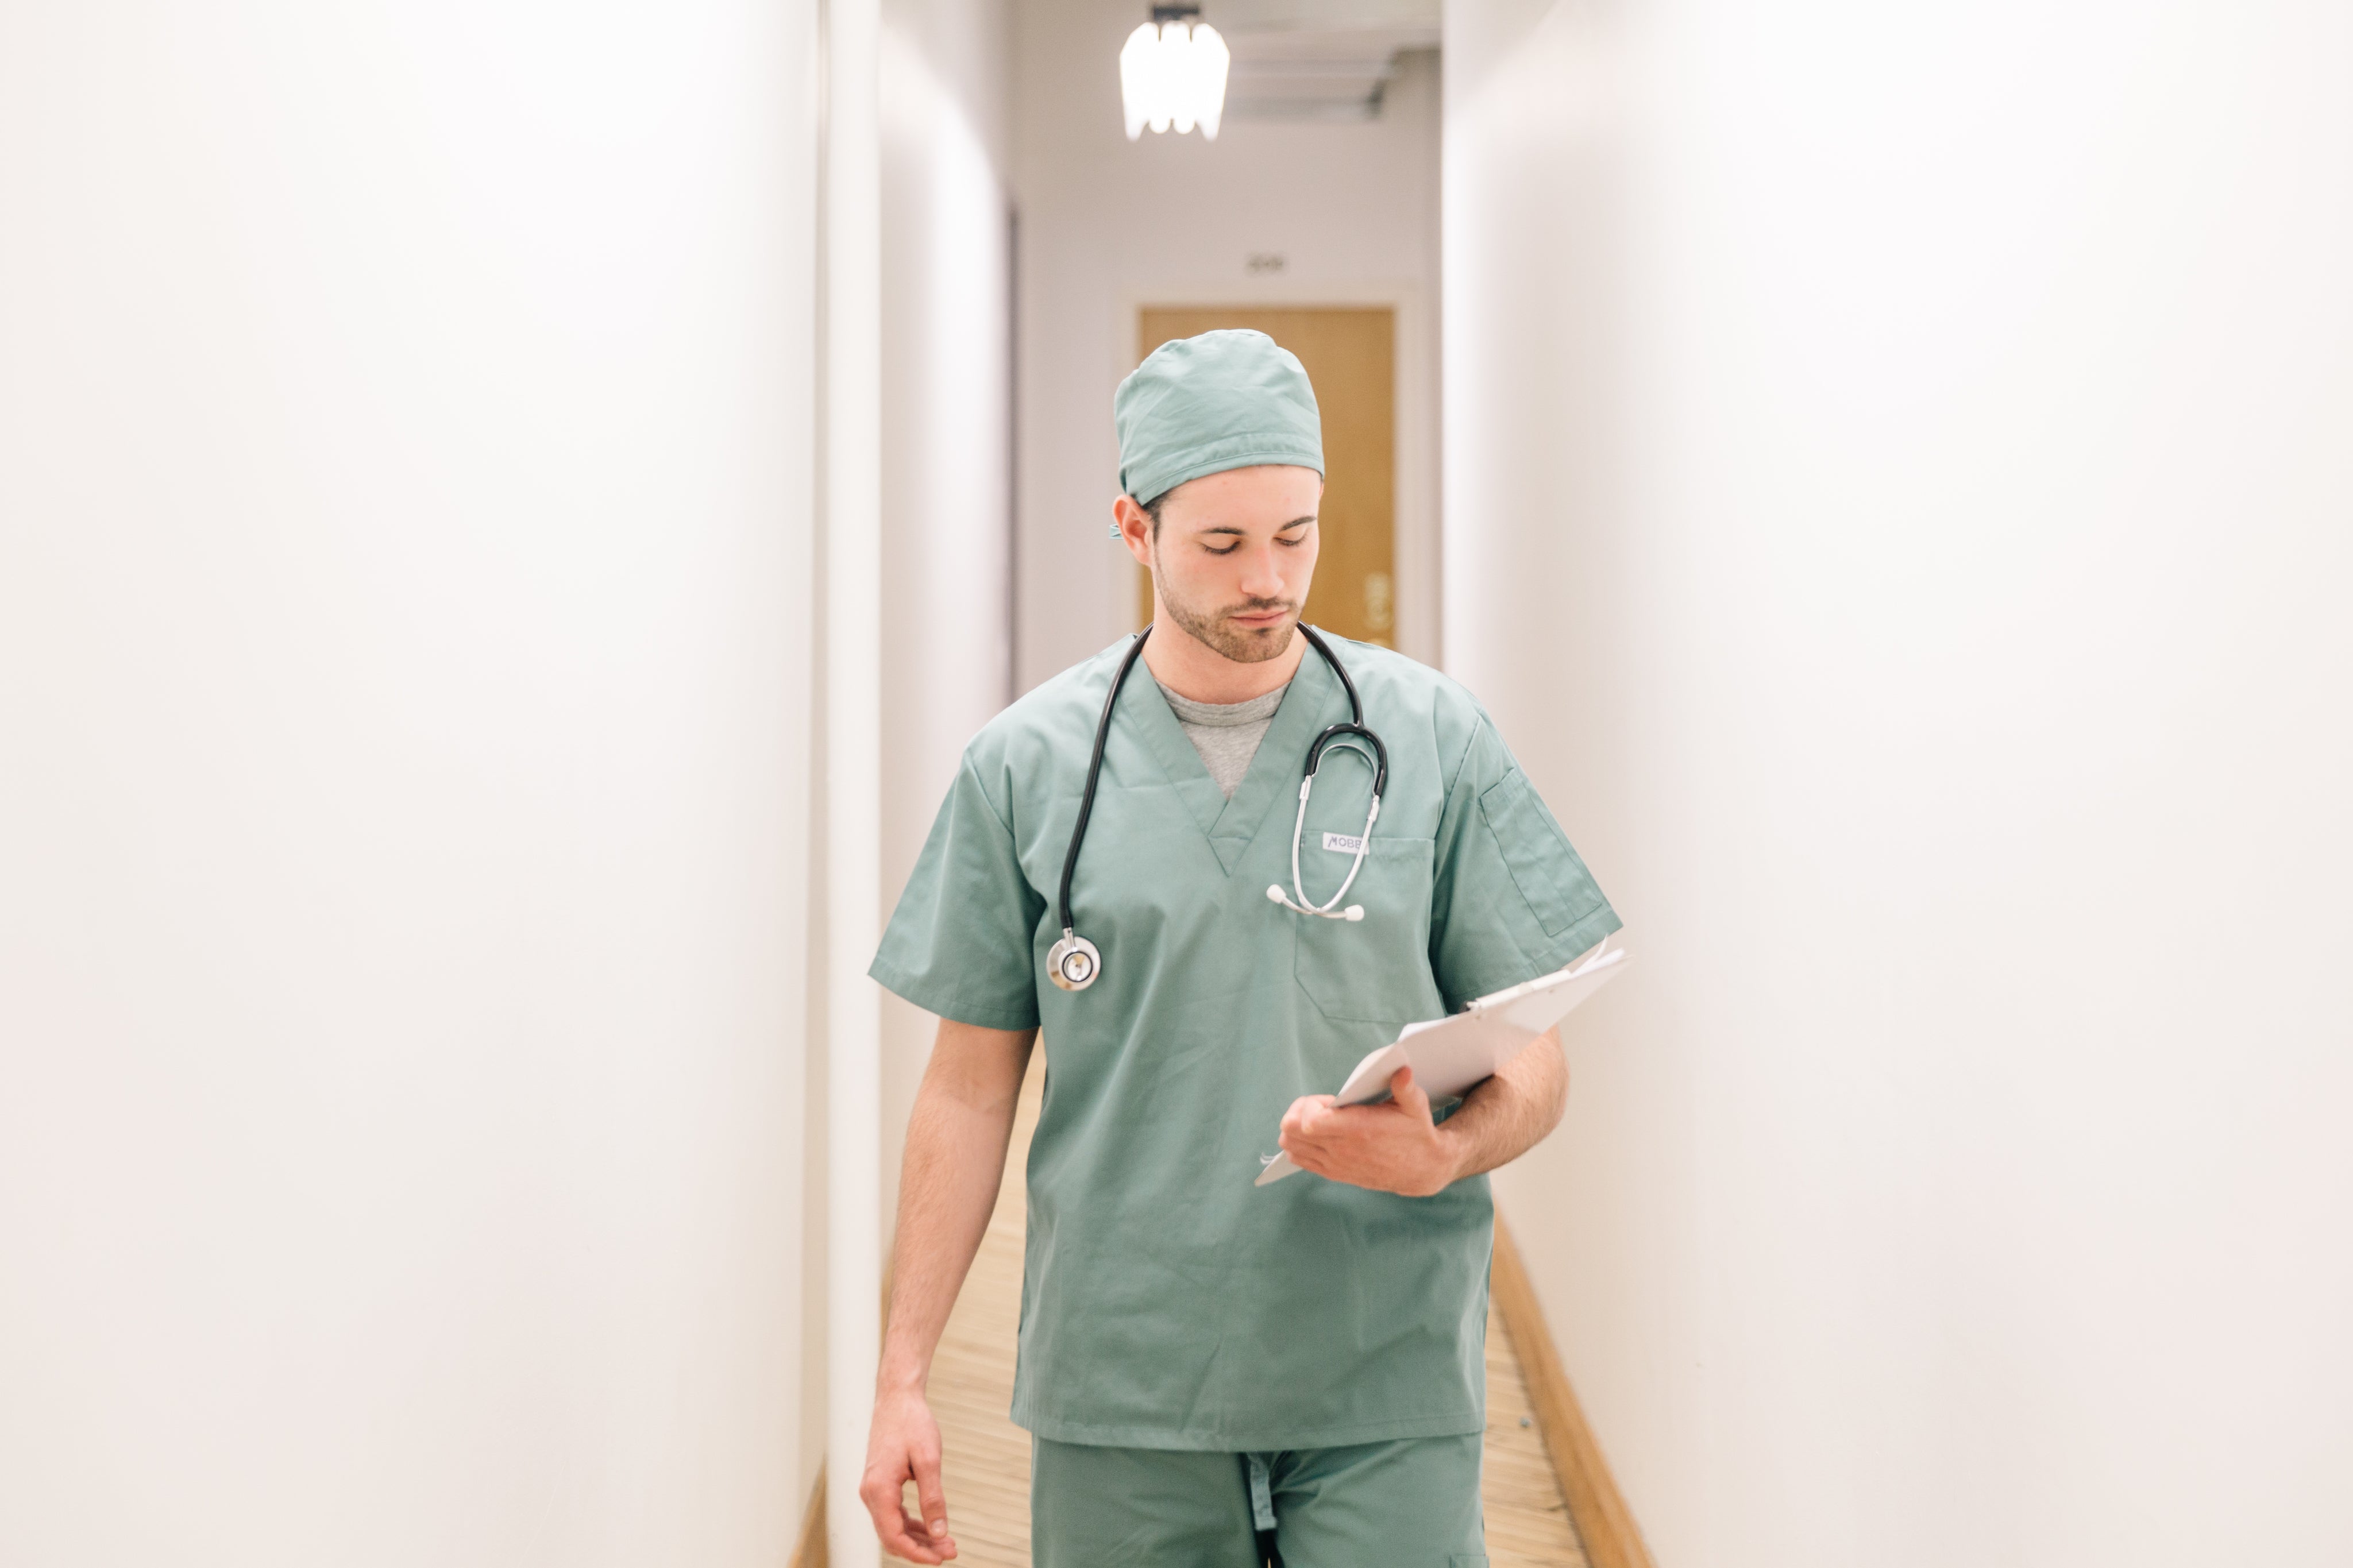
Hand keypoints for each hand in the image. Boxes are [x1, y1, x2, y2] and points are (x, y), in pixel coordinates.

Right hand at [859, 1384, 957, 1562]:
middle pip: (892, 1536)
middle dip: (921, 1549)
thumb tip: (940, 1533)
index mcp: (879, 1489)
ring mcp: (872, 1489)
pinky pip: (893, 1514)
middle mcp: (870, 1493)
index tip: (942, 1559)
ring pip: (892, 1527)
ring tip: (947, 1542)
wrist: (898, 1398)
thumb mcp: (929, 1460)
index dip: (917, 1553)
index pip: (894, 1536)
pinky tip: (931, 1526)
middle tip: (951, 1551)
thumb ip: (933, 1498)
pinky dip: (911, 1524)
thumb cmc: (913, 1424)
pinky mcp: (879, 1484)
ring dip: (918, 1538)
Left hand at [1277, 1066, 1462, 1196]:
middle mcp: (1342, 1149)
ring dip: (1295, 1128)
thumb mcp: (1416, 1106)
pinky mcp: (1333, 1173)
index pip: (1309, 1121)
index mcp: (1359, 1129)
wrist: (1421, 1169)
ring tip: (1316, 1119)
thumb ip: (1406, 1088)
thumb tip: (1402, 1070)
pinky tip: (1316, 1134)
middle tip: (1318, 1105)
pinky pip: (1299, 1159)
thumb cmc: (1416, 1133)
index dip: (1309, 1105)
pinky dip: (1298, 1144)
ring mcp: (1335, 1163)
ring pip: (1290, 1145)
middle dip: (1298, 1111)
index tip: (1327, 1099)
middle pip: (1291, 1130)